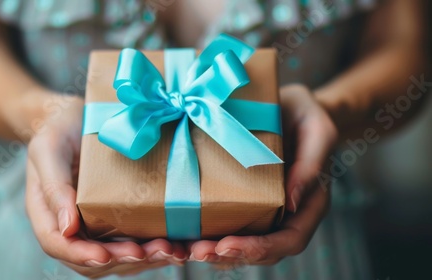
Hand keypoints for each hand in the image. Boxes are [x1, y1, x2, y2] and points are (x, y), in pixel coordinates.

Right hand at [25, 93, 185, 276]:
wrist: (77, 116)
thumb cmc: (59, 128)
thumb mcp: (49, 148)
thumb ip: (54, 186)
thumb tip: (68, 228)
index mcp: (47, 211)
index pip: (57, 244)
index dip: (80, 254)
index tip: (104, 255)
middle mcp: (71, 225)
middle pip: (92, 260)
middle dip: (123, 260)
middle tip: (154, 251)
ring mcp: (95, 224)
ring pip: (116, 257)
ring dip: (146, 259)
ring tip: (173, 251)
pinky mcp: (118, 217)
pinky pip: (133, 241)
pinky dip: (155, 248)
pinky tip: (180, 245)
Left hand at [188, 84, 336, 265]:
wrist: (290, 105)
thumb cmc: (307, 114)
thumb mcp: (317, 130)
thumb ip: (312, 164)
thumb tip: (291, 203)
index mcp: (310, 202)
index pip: (290, 239)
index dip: (260, 248)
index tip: (227, 245)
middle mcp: (288, 213)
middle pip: (263, 251)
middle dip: (230, 256)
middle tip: (197, 251)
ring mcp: (266, 209)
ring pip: (244, 244)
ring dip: (215, 251)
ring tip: (187, 249)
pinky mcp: (246, 199)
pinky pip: (230, 224)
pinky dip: (209, 233)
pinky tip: (186, 233)